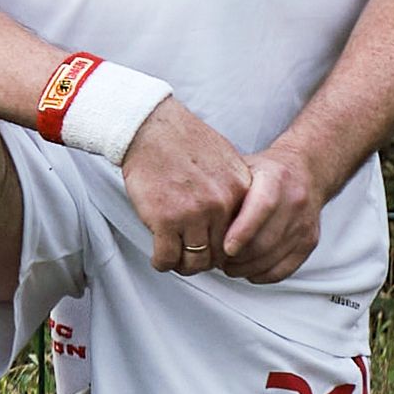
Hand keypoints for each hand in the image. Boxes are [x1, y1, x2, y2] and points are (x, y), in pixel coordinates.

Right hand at [122, 98, 251, 272]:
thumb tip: (235, 218)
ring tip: (175, 259)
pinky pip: (166, 257)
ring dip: (184, 265)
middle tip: (192, 257)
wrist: (150, 127)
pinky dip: (162, 263)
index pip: (243, 237)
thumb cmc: (183, 140)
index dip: (226, 248)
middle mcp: (220, 205)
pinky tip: (158, 258)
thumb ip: (235, 190)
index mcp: (239, 191)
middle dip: (205, 259)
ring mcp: (192, 214)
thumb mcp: (226, 160)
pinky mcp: (164, 220)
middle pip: (220, 253)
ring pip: (195, 260)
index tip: (214, 249)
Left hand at [215, 142, 334, 283]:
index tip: (224, 248)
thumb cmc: (266, 172)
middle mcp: (294, 202)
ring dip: (245, 268)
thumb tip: (196, 215)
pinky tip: (247, 270)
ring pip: (273, 258)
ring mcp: (304, 224)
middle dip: (237, 257)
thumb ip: (225, 190)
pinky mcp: (309, 242)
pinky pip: (284, 269)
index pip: (262, 208)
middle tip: (215, 259)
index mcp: (276, 179)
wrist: (305, 172)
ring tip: (227, 265)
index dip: (242, 231)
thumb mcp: (243, 169)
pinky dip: (262, 275)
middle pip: (265, 240)